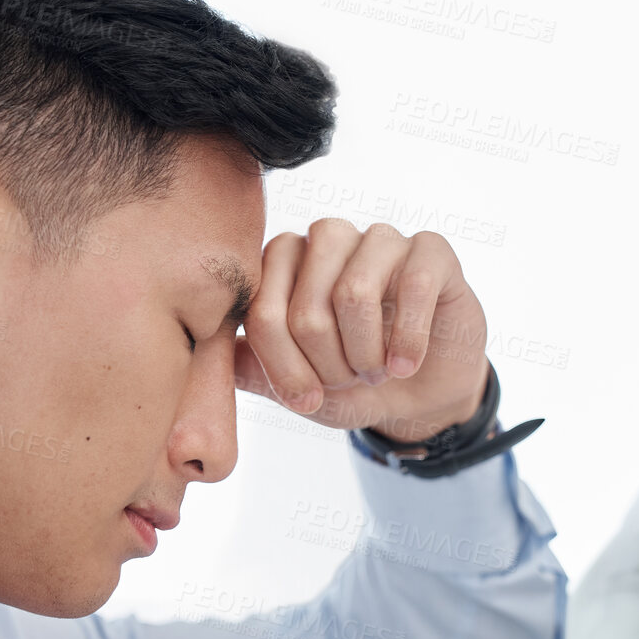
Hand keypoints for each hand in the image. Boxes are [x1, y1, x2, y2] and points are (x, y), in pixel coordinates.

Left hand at [232, 218, 490, 443]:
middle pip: (306, 306)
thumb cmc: (351, 385)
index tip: (307, 398)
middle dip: (328, 366)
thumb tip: (208, 347)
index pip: (261, 311)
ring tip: (378, 372)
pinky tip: (406, 364)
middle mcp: (327, 239)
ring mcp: (380, 239)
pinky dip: (408, 339)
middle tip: (350, 382)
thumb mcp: (297, 388)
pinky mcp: (431, 251)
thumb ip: (251, 368)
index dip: (283, 368)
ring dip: (366, 353)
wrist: (420, 397)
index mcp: (283, 263)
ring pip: (355, 293)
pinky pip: (414, 285)